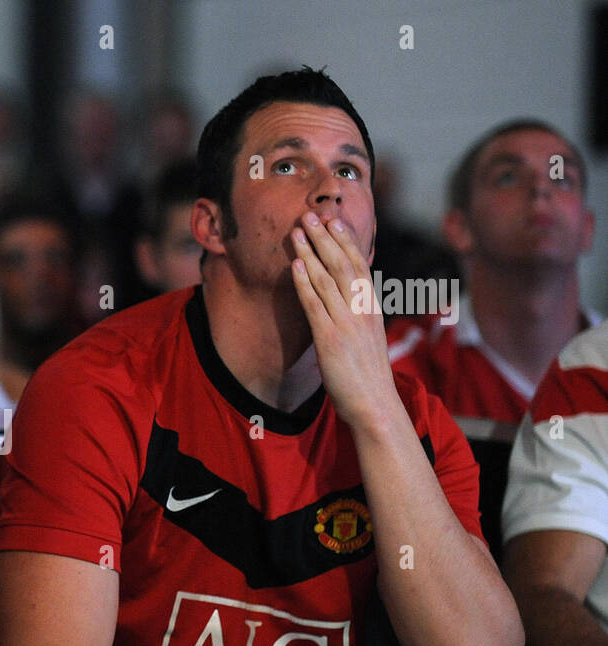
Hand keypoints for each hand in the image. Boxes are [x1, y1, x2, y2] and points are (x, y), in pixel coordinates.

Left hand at [289, 212, 396, 428]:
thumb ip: (358, 317)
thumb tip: (347, 301)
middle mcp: (362, 310)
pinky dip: (305, 282)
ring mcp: (347, 322)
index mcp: (372, 308)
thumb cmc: (368, 376)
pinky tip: (296, 265)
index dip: (346, 240)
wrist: (375, 405)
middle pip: (344, 264)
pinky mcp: (330, 338)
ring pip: (328, 278)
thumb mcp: (368, 338)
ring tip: (298, 230)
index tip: (335, 220)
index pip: (360, 265)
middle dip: (326, 236)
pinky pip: (315, 303)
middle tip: (311, 213)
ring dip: (311, 251)